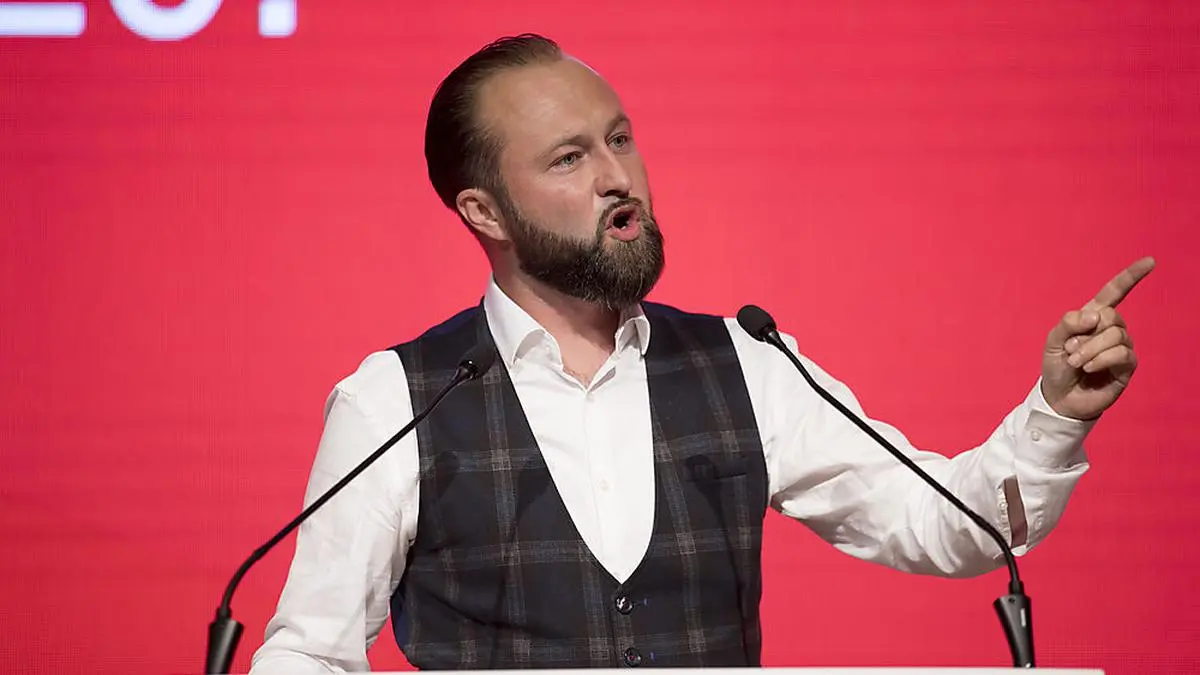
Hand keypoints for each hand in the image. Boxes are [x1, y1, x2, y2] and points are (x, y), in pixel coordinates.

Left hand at [1041, 257, 1154, 419]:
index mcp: (1093, 317)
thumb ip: (1069, 322)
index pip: (1115, 292)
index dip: (1131, 277)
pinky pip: (1122, 352)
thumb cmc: (1057, 366)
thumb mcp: (1053, 341)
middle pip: (1111, 316)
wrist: (1059, 397)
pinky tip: (1089, 367)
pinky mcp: (1127, 366)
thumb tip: (1095, 315)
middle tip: (1070, 350)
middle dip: (1086, 333)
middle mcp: (1111, 329)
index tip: (1150, 261)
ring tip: (1076, 362)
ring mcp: (1122, 347)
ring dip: (1090, 348)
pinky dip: (1101, 358)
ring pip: (1116, 334)